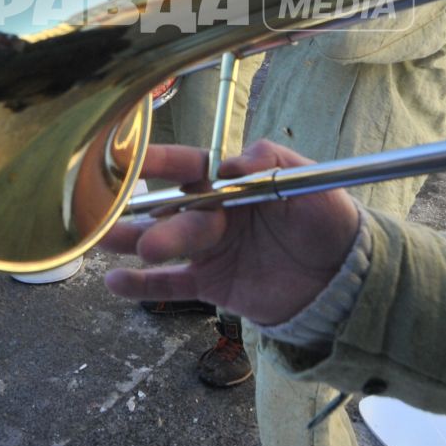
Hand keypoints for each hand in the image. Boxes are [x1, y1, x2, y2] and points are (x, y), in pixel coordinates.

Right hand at [101, 140, 361, 327]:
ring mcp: (210, 250)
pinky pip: (171, 284)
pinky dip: (142, 285)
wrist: (344, 279)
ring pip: (162, 243)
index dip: (160, 162)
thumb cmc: (328, 220)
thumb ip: (270, 165)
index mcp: (232, 182)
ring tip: (102, 239)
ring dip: (131, 240)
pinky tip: (114, 281)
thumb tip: (232, 160)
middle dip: (152, 218)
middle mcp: (214, 212)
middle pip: (173, 210)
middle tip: (135, 233)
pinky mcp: (212, 284)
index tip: (130, 159)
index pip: (190, 167)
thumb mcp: (308, 183)